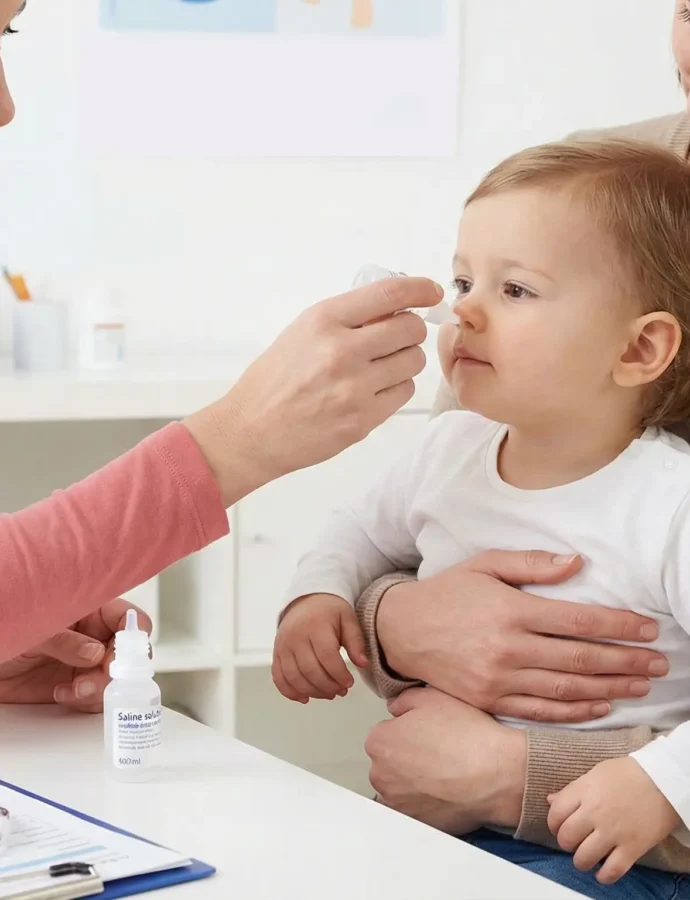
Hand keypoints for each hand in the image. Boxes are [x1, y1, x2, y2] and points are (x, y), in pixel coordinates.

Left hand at [0, 599, 150, 712]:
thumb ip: (66, 640)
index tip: (122, 655)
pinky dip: (85, 701)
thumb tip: (95, 653)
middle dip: (119, 670)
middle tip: (102, 679)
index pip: (128, 618)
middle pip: (127, 653)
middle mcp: (92, 636)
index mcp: (90, 611)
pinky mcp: (75, 685)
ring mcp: (85, 662)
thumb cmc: (5, 631)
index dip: (134, 636)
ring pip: (116, 678)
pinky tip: (63, 694)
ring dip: (101, 689)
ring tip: (75, 690)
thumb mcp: (35, 630)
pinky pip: (96, 697)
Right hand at [185, 277, 441, 505]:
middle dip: (410, 331)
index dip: (419, 288)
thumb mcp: (301, 332)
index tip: (431, 291)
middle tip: (397, 338)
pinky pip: (404, 392)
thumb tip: (394, 308)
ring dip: (404, 361)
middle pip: (410, 329)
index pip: (389, 294)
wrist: (251, 431)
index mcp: (324, 321)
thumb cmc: (273, 381)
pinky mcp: (363, 419)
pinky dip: (395, 388)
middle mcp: (342, 351)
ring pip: (413, 362)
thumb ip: (346, 318)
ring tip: (380, 367)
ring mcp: (354, 388)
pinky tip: (373, 390)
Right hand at [273, 594, 367, 702]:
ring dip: (313, 691)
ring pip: (294, 677)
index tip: (350, 682)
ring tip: (329, 694)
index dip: (339, 674)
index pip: (326, 656)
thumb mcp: (348, 619)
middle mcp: (295, 636)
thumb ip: (356, 641)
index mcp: (315, 625)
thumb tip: (363, 664)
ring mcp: (283, 646)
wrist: (307, 600)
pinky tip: (305, 698)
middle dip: (328, 686)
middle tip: (342, 691)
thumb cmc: (330, 611)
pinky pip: (278, 677)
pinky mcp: (277, 653)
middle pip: (310, 670)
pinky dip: (290, 691)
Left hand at [365, 687, 525, 833]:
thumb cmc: (466, 735)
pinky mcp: (416, 823)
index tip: (427, 732)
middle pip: (389, 761)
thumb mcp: (431, 696)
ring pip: (400, 786)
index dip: (408, 729)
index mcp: (379, 741)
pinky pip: (415, 809)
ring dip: (415, 780)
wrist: (496, 773)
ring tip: (445, 771)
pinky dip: (426, 801)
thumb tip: (396, 710)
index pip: (385, 732)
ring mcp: (397, 803)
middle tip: (437, 750)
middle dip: (407, 756)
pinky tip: (446, 790)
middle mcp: (380, 775)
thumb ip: (402, 700)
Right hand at [377, 550, 665, 723]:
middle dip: (626, 661)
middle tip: (657, 663)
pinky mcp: (490, 700)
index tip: (647, 629)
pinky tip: (601, 706)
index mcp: (511, 609)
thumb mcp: (484, 564)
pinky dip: (576, 711)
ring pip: (567, 688)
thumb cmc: (447, 592)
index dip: (619, 626)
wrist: (402, 630)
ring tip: (639, 685)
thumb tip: (576, 563)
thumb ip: (532, 563)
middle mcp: (508, 648)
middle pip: (581, 658)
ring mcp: (499, 679)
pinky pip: (542, 710)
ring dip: (610, 688)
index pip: (579, 621)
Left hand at [547, 758, 679, 883]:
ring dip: (582, 861)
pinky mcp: (632, 848)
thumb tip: (550, 800)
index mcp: (584, 791)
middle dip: (566, 843)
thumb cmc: (628, 774)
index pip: (555, 814)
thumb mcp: (596, 773)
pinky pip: (611, 871)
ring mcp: (613, 832)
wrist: (663, 781)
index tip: (559, 827)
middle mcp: (595, 812)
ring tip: (587, 857)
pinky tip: (602, 872)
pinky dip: (603, 876)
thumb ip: (572, 789)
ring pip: (584, 858)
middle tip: (574, 841)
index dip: (554, 824)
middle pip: (566, 838)